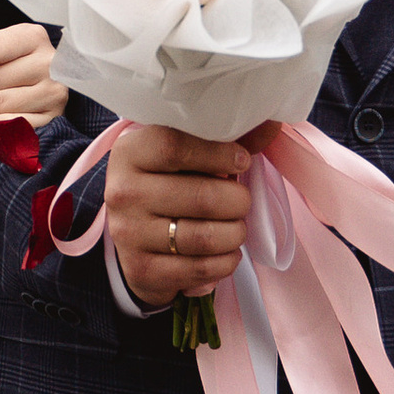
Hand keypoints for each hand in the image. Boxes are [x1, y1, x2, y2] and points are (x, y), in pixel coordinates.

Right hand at [105, 120, 252, 309]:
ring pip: (204, 237)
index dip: (218, 153)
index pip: (174, 146)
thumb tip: (270, 124)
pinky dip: (226, 262)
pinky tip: (225, 251)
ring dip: (234, 234)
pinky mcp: (142, 269)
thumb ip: (223, 138)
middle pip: (201, 197)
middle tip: (241, 201)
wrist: (132, 235)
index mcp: (130, 153)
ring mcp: (129, 234)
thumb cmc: (167, 183)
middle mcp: (122, 193)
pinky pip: (201, 268)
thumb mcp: (183, 153)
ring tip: (236, 227)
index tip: (242, 160)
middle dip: (237, 201)